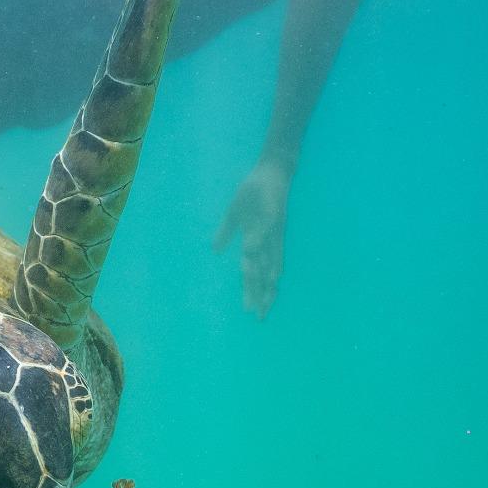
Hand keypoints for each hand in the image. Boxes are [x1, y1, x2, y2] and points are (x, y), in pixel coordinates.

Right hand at [213, 160, 292, 318]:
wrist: (270, 171)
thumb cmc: (255, 192)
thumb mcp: (235, 215)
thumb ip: (226, 233)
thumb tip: (215, 251)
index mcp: (258, 242)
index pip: (255, 272)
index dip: (253, 291)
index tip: (251, 311)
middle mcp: (268, 241)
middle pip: (264, 273)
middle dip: (261, 294)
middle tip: (259, 316)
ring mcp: (271, 230)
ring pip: (269, 259)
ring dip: (264, 278)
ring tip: (261, 295)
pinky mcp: (272, 214)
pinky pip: (265, 232)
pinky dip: (259, 244)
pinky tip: (252, 254)